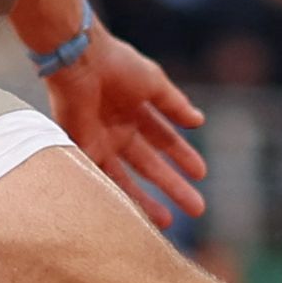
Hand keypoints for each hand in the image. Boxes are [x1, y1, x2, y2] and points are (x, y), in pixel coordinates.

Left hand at [49, 28, 206, 228]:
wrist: (80, 61)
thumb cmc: (117, 65)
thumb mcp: (154, 83)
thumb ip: (175, 105)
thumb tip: (199, 121)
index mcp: (136, 112)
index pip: (164, 141)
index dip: (183, 157)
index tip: (201, 174)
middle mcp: (118, 131)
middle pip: (150, 166)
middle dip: (173, 186)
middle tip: (197, 207)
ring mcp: (100, 143)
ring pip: (126, 179)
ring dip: (147, 200)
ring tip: (169, 221)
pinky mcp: (81, 150)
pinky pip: (100, 179)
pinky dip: (117, 196)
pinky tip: (133, 213)